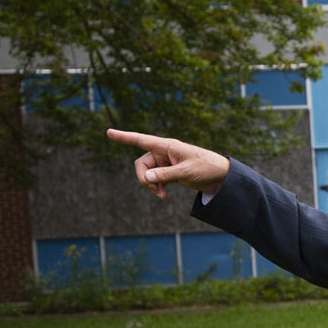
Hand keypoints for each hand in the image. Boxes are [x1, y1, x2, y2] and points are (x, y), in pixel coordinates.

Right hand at [106, 129, 229, 197]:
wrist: (219, 176)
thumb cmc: (206, 167)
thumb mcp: (186, 172)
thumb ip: (165, 175)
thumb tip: (145, 178)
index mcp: (167, 146)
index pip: (141, 140)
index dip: (124, 137)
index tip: (108, 132)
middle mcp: (163, 152)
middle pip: (141, 164)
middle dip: (144, 179)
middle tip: (156, 190)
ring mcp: (165, 162)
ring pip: (146, 173)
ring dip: (151, 185)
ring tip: (162, 195)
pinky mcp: (168, 172)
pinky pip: (154, 179)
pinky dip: (156, 187)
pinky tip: (164, 195)